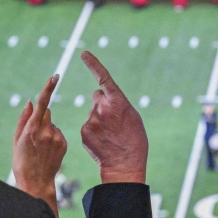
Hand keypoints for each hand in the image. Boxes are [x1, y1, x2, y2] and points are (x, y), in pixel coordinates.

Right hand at [13, 74, 66, 215]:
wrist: (36, 182)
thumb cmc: (21, 161)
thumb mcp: (17, 140)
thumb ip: (23, 119)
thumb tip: (29, 101)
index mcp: (32, 129)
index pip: (42, 103)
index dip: (48, 88)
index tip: (55, 76)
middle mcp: (46, 131)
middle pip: (46, 112)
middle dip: (40, 117)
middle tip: (33, 135)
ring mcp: (57, 138)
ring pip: (52, 124)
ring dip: (46, 130)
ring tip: (40, 147)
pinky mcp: (64, 143)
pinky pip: (58, 133)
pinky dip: (53, 138)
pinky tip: (48, 151)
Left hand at [80, 51, 148, 184]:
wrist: (124, 164)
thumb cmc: (134, 140)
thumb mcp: (132, 116)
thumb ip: (116, 103)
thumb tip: (100, 96)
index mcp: (117, 101)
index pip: (102, 78)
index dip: (93, 64)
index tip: (83, 53)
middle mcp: (101, 107)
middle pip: (97, 98)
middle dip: (103, 104)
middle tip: (114, 120)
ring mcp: (90, 120)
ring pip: (92, 113)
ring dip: (99, 120)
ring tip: (110, 135)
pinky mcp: (84, 131)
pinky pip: (87, 126)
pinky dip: (94, 131)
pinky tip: (103, 141)